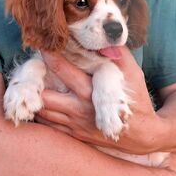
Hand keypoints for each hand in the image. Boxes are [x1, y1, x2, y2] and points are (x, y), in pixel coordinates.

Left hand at [35, 48, 169, 153]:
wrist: (143, 136)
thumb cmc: (138, 102)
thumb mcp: (134, 75)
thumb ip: (119, 55)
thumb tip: (107, 38)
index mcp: (90, 92)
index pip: (62, 69)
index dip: (49, 55)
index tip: (43, 44)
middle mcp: (78, 110)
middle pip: (44, 95)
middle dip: (35, 81)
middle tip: (32, 68)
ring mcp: (74, 125)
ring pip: (42, 112)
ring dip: (35, 98)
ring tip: (33, 84)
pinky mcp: (74, 136)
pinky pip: (48, 126)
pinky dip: (41, 114)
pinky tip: (42, 102)